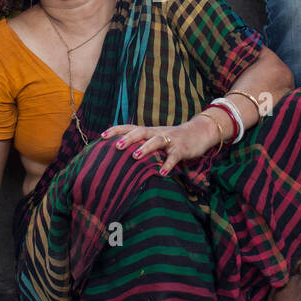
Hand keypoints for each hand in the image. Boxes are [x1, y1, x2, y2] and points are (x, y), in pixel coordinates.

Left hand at [101, 115, 218, 174]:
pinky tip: (162, 173)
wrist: (199, 132)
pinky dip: (168, 165)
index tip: (102, 136)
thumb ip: (142, 144)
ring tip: (135, 156)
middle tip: (116, 146)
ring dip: (145, 148)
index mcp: (149, 131)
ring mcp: (170, 140)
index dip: (116, 130)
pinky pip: (174, 157)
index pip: (130, 127)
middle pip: (141, 131)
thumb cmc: (172, 139)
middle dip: (128, 138)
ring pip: (156, 141)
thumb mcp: (156, 138)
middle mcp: (157, 133)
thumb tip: (121, 153)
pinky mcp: (181, 149)